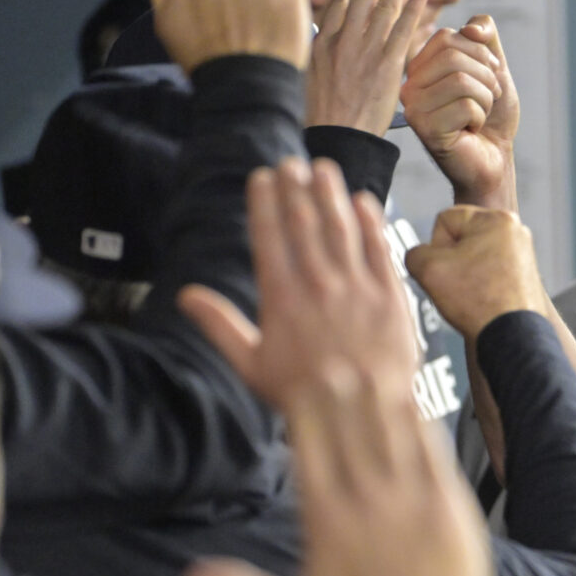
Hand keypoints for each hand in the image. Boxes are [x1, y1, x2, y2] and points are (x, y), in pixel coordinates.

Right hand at [180, 156, 421, 410]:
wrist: (360, 413)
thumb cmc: (301, 394)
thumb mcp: (251, 365)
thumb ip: (219, 325)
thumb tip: (185, 296)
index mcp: (281, 298)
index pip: (269, 236)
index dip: (265, 202)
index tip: (262, 177)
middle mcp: (318, 284)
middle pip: (304, 224)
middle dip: (295, 188)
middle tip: (291, 162)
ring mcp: (357, 287)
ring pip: (341, 228)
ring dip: (330, 194)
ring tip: (322, 168)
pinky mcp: (390, 295)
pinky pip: (379, 249)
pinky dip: (370, 222)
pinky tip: (362, 201)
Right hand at [184, 363, 494, 575]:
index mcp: (325, 518)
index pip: (309, 444)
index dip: (305, 406)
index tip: (302, 380)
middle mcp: (365, 499)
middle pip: (347, 424)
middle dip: (338, 388)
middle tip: (332, 359)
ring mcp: (410, 497)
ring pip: (388, 428)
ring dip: (376, 394)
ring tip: (366, 365)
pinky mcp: (447, 503)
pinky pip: (430, 448)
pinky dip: (419, 420)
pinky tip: (410, 398)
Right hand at [305, 0, 432, 134]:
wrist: (335, 140)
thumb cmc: (319, 117)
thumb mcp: (307, 78)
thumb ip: (318, 54)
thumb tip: (322, 40)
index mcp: (320, 42)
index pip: (340, 1)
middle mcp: (341, 40)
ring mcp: (365, 51)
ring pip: (383, 4)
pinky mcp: (387, 66)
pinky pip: (402, 30)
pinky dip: (413, 9)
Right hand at [402, 15, 519, 208]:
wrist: (495, 158)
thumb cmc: (491, 115)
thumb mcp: (493, 67)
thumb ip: (485, 36)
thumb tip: (472, 28)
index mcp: (420, 66)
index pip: (448, 37)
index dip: (480, 54)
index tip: (490, 76)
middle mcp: (409, 85)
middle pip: (454, 57)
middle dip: (486, 77)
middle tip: (489, 99)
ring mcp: (414, 107)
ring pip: (460, 80)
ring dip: (485, 99)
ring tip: (478, 116)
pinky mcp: (425, 128)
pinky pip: (465, 106)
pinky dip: (480, 117)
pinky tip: (471, 131)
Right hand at [404, 205, 545, 342]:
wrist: (512, 336)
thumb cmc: (480, 303)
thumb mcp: (428, 270)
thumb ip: (414, 253)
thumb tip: (420, 256)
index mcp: (496, 219)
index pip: (445, 219)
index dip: (436, 246)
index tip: (447, 269)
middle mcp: (515, 230)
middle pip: (460, 237)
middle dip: (451, 260)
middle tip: (458, 284)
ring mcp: (523, 252)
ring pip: (473, 255)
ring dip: (464, 273)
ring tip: (471, 295)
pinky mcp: (524, 273)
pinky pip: (488, 271)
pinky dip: (481, 284)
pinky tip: (481, 300)